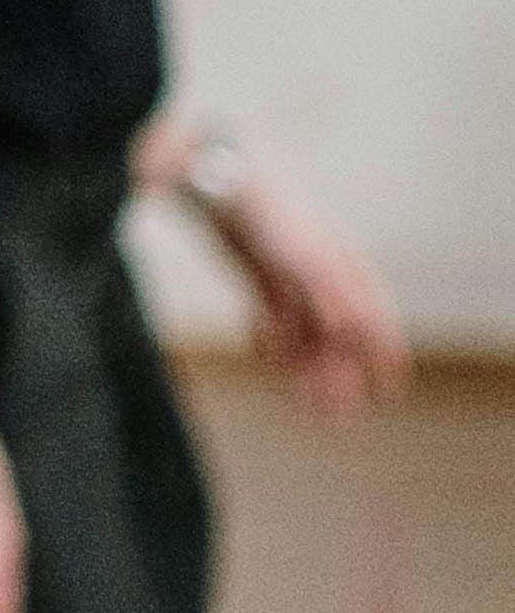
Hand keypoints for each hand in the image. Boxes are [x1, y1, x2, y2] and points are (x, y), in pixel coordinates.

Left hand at [203, 170, 408, 419]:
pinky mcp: (264, 282)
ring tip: (300, 402)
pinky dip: (272, 341)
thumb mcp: (313, 263)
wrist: (222, 195)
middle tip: (334, 417)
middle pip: (338, 338)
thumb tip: (355, 332)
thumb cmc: (275, 222)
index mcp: (349, 271)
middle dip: (337, 377)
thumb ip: (338, 297)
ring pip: (305, 336)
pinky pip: (275, 324)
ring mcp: (294, 282)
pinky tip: (262, 348)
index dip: (385, 355)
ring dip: (304, 369)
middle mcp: (325, 279)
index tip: (391, 390)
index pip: (376, 320)